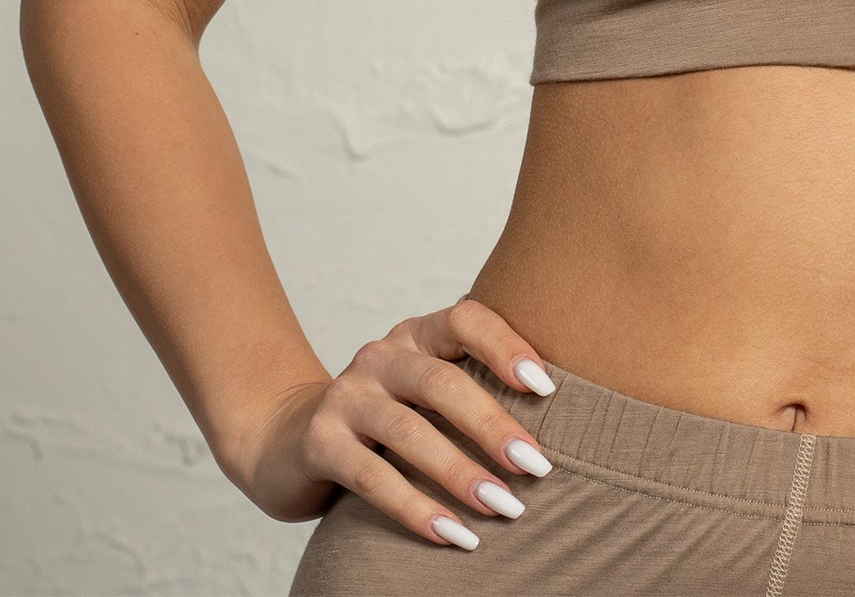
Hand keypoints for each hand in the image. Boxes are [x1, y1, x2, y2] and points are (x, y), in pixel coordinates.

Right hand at [233, 295, 559, 550]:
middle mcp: (381, 355)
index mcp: (417, 333)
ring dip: (461, 473)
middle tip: (537, 466)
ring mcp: (346, 396)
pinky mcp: (320, 441)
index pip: (466, 319)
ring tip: (505, 508)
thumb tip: (563, 421)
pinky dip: (416, 509)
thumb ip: (474, 391)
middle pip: (441, 382)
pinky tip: (453, 535)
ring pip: (409, 432)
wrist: (292, 440)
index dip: (506, 345)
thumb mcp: (427, 392)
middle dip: (492, 425)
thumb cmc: (388, 418)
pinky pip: (373, 478)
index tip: (548, 387)